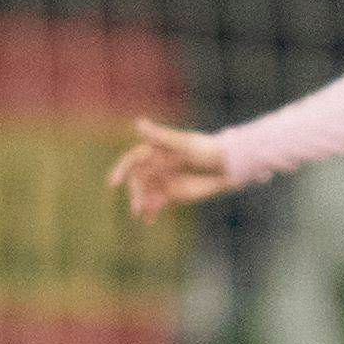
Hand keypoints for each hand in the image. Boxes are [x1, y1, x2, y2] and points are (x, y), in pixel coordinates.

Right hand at [107, 119, 238, 220]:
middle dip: (136, 193)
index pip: (133, 160)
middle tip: (137, 207)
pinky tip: (149, 220)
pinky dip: (151, 211)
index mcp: (154, 151)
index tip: (115, 182)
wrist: (228, 166)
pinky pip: (157, 203)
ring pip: (145, 193)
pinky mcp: (171, 194)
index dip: (122, 170)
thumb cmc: (207, 149)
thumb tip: (139, 123)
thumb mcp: (184, 143)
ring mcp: (162, 180)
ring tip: (141, 215)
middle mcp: (155, 165)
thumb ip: (161, 136)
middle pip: (139, 180)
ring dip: (141, 203)